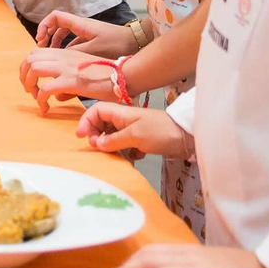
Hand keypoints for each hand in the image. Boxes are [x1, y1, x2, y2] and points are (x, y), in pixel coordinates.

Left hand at [19, 46, 114, 105]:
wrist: (123, 75)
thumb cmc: (107, 77)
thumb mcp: (83, 72)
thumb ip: (67, 80)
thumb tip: (56, 97)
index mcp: (66, 53)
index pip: (36, 52)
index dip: (27, 66)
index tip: (31, 81)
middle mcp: (63, 57)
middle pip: (30, 58)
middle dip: (24, 75)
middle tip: (29, 90)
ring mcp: (66, 68)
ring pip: (34, 69)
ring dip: (29, 85)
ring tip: (36, 97)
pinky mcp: (71, 81)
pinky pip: (46, 89)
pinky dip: (40, 99)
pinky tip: (46, 108)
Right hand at [33, 10, 134, 54]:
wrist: (137, 42)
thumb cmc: (117, 44)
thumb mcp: (94, 50)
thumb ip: (74, 54)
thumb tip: (57, 60)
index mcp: (80, 24)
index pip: (55, 17)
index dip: (44, 25)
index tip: (40, 39)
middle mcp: (82, 26)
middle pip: (58, 25)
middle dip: (48, 35)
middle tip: (41, 48)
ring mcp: (87, 34)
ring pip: (66, 35)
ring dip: (56, 44)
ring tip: (52, 57)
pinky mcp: (93, 42)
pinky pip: (74, 42)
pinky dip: (67, 49)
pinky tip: (67, 61)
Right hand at [75, 102, 189, 160]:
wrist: (186, 137)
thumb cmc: (160, 132)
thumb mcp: (134, 136)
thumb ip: (113, 140)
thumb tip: (96, 144)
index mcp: (121, 113)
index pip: (96, 111)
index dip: (86, 121)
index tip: (81, 136)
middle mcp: (125, 120)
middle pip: (102, 124)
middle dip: (96, 135)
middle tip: (98, 148)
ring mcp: (133, 130)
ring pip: (113, 137)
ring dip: (111, 146)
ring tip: (116, 154)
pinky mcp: (142, 141)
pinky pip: (126, 146)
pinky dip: (126, 152)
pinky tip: (136, 157)